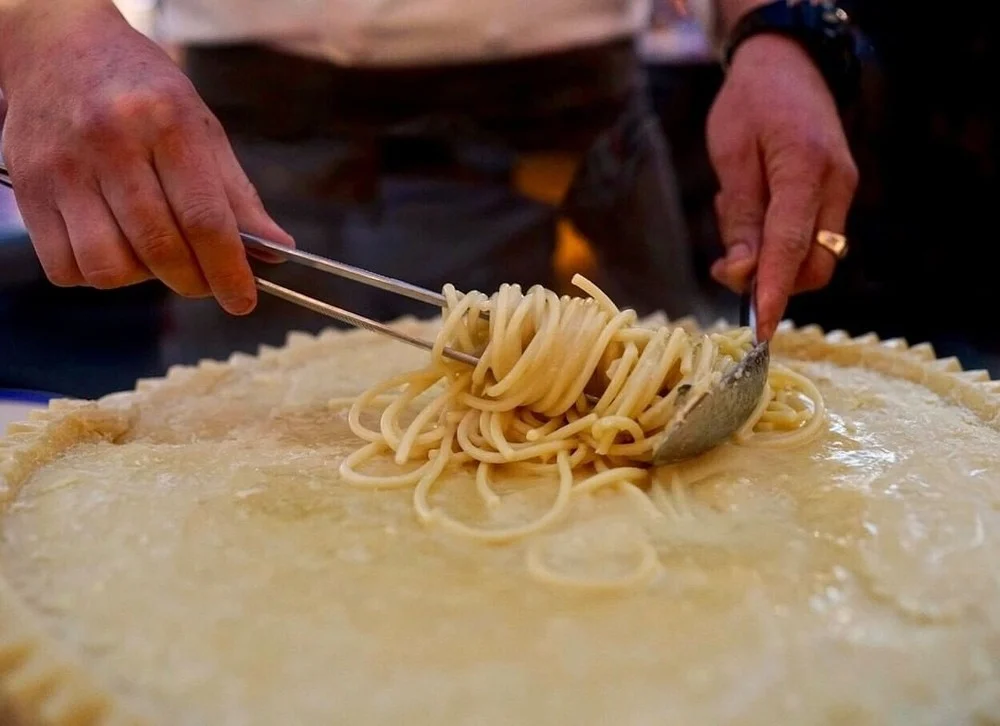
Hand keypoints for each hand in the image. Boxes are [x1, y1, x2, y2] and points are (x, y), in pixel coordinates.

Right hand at [0, 3, 292, 313]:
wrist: (59, 46)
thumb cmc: (144, 92)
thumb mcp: (201, 127)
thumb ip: (236, 194)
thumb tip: (277, 251)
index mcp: (166, 121)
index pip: (204, 218)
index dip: (228, 271)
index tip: (243, 301)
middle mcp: (110, 142)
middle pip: (160, 248)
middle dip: (194, 281)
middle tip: (207, 281)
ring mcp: (62, 167)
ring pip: (109, 268)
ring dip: (143, 278)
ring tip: (155, 253)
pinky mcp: (27, 188)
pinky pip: (66, 267)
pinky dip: (97, 275)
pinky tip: (114, 246)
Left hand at [706, 34, 857, 339]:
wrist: (787, 64)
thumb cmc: (750, 103)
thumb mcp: (730, 155)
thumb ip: (739, 217)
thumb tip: (741, 273)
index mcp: (805, 168)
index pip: (790, 246)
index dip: (773, 292)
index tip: (759, 331)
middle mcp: (835, 185)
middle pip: (813, 265)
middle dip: (769, 279)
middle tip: (725, 261)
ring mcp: (842, 191)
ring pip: (813, 257)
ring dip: (769, 259)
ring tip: (735, 216)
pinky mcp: (837, 195)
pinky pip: (810, 238)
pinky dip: (778, 243)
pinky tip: (754, 212)